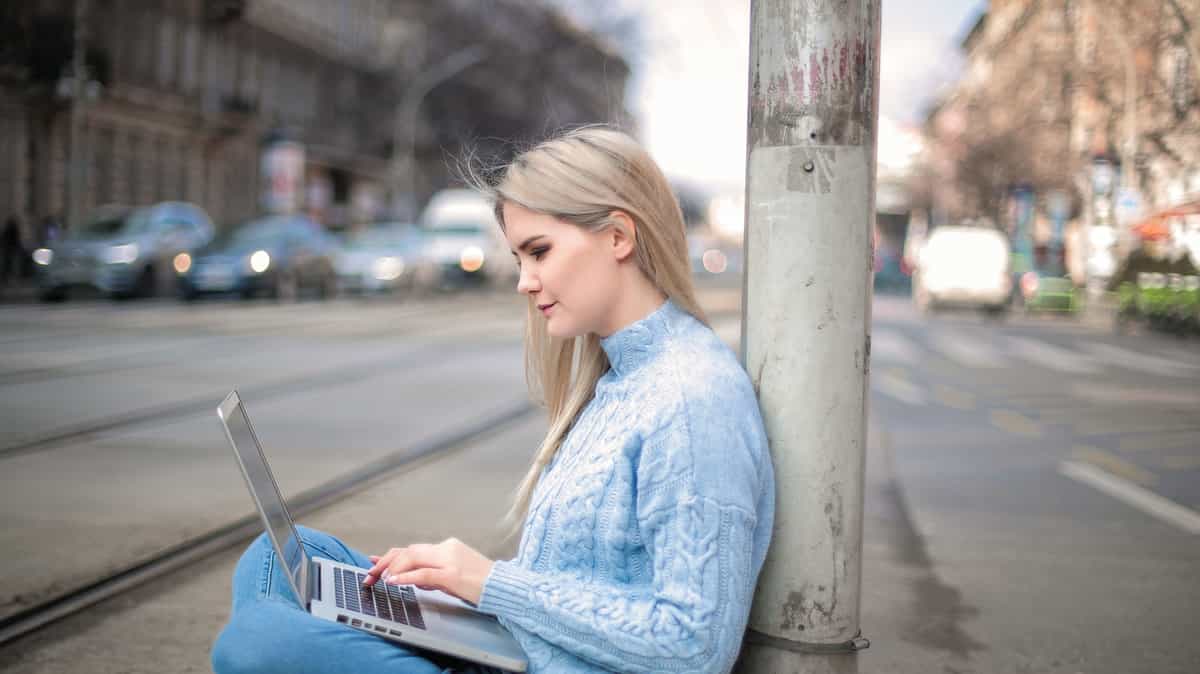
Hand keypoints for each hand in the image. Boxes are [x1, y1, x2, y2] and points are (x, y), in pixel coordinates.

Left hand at [362, 538, 494, 604]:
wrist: (505, 587)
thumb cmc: (481, 583)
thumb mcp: (454, 575)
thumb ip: (433, 574)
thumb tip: (411, 578)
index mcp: (448, 547)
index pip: (413, 548)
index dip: (391, 555)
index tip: (374, 562)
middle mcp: (447, 549)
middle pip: (409, 550)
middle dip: (386, 562)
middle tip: (370, 574)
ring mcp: (450, 560)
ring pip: (413, 557)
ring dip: (392, 568)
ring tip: (378, 579)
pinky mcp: (453, 575)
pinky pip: (423, 573)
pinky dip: (406, 577)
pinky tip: (394, 581)